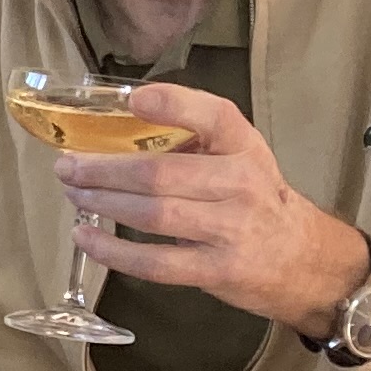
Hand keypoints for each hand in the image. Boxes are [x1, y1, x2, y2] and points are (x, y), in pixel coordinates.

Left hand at [54, 83, 368, 333]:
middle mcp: (241, 183)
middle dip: (104, 168)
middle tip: (67, 165)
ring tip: (73, 193)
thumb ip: (192, 142)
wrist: (304, 259)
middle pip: (161, 173)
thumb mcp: (239, 158)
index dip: (173, 104)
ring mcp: (230, 229)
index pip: (214, 116)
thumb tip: (115, 129)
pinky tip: (86, 237)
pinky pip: (155, 262)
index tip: (132, 100)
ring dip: (103, 203)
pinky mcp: (217, 270)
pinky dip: (114, 251)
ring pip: (153, 214)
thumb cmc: (256, 199)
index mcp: (244, 147)